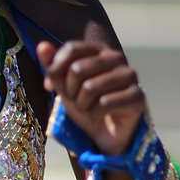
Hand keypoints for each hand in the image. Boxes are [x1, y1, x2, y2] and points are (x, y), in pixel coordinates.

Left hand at [37, 40, 145, 155]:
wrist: (105, 132)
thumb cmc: (85, 104)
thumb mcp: (64, 85)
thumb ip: (53, 66)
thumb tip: (42, 47)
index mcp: (98, 50)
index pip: (72, 49)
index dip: (56, 69)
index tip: (51, 85)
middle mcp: (116, 57)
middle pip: (77, 69)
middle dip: (69, 91)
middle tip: (76, 101)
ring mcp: (129, 75)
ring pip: (90, 88)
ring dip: (82, 105)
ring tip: (89, 108)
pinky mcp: (137, 95)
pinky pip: (104, 103)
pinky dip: (95, 114)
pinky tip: (101, 115)